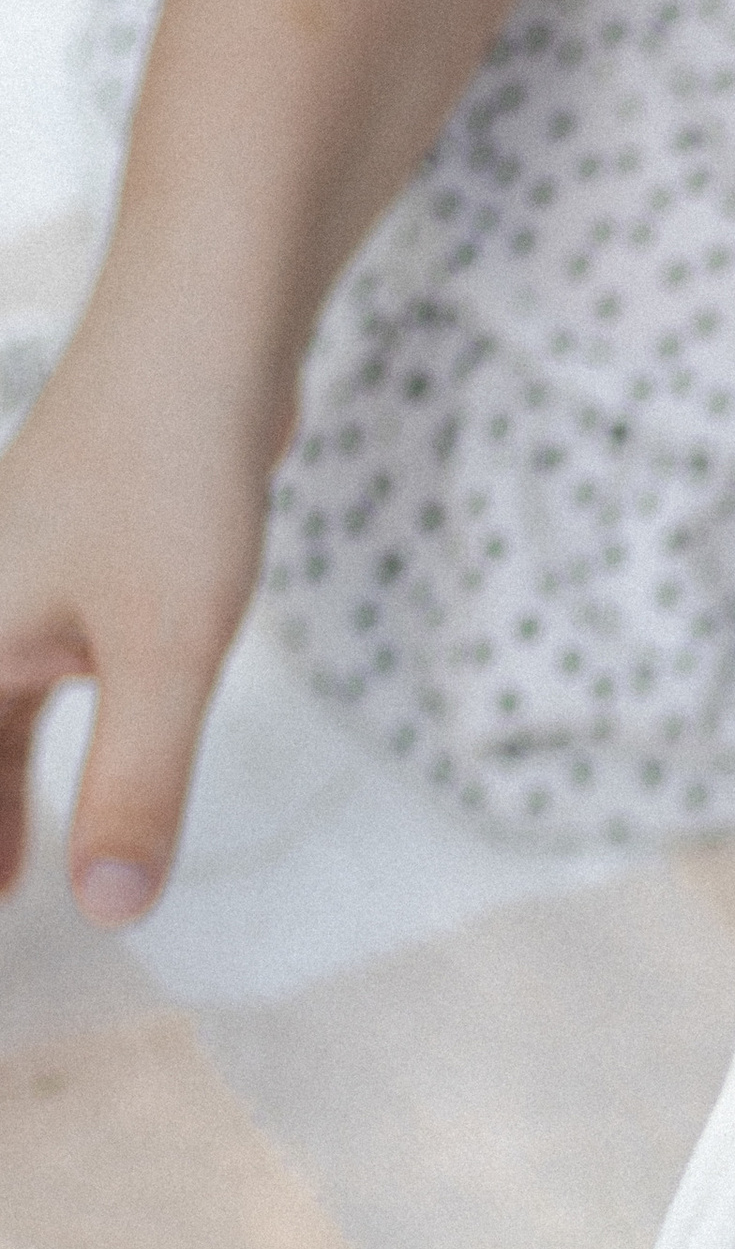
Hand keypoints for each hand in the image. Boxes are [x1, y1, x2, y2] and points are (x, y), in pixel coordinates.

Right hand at [0, 289, 290, 921]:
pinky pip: (9, 690)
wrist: (202, 336)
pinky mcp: (53, 575)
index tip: (6, 906)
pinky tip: (46, 806)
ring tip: (7, 890)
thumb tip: (105, 912)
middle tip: (7, 909)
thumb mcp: (165, 652)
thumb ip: (135, 784)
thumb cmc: (174, 478)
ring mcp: (3, 590)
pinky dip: (14, 758)